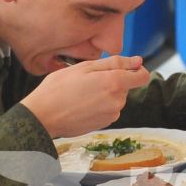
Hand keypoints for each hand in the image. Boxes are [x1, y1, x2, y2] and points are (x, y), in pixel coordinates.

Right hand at [19, 55, 152, 138]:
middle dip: (112, 80)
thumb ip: (115, 63)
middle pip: (125, 86)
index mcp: (115, 83)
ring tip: (81, 93)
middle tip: (87, 80)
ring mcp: (112, 114)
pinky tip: (82, 104)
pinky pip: (108, 109)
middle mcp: (118, 101)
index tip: (124, 67)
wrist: (43, 116)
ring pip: (116, 98)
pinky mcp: (105, 124)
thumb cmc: (59, 88)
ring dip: (105, 93)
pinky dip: (99, 105)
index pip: (142, 76)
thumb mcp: (84, 67)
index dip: (136, 69)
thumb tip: (138, 61)